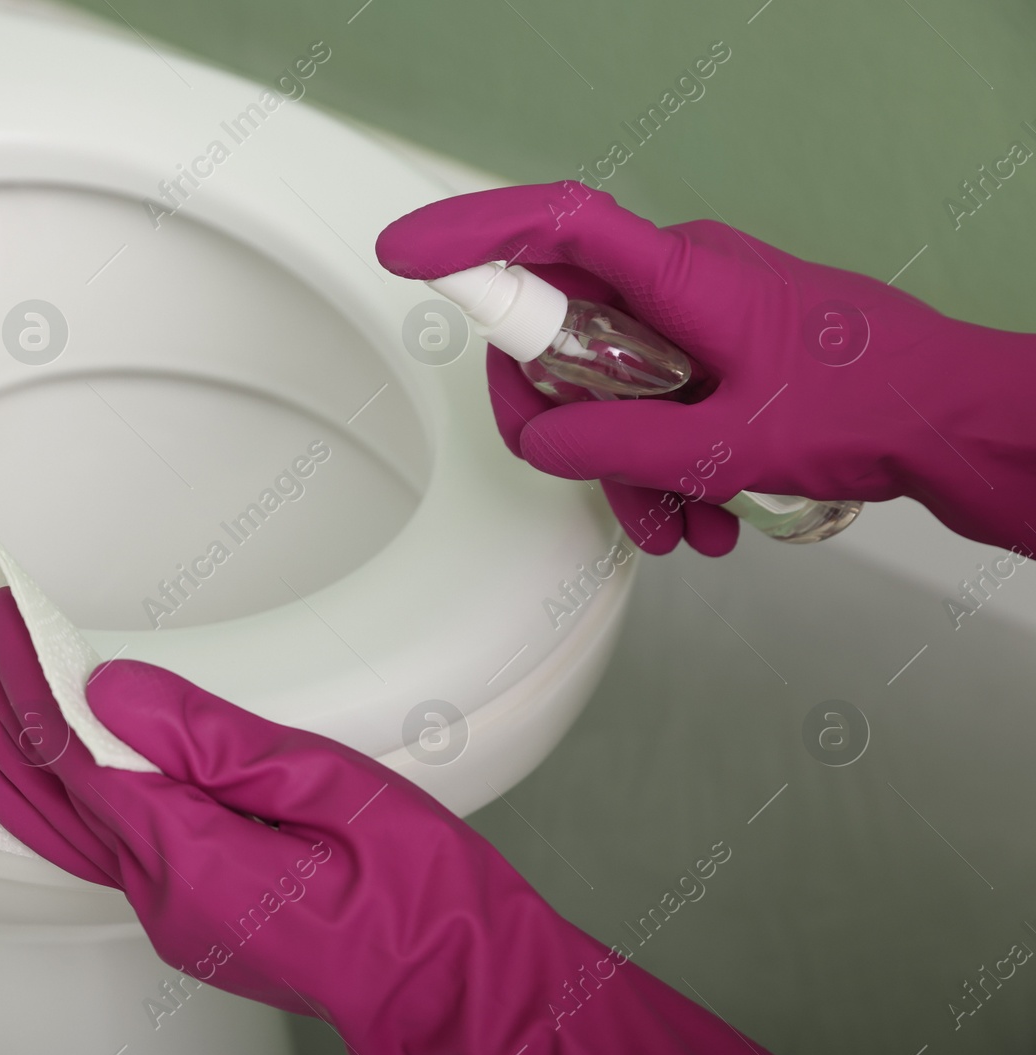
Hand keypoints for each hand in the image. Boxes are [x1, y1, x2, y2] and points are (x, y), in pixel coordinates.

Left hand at [0, 587, 786, 1054]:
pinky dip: (55, 804)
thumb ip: (211, 738)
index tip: (6, 621)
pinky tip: (32, 784)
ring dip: (20, 753)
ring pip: (67, 825)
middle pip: (56, 791)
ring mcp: (174, 915)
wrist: (453, 979)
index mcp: (191, 857)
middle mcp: (164, 897)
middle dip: (9, 707)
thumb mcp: (328, 784)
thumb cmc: (419, 890)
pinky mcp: (193, 915)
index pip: (79, 756)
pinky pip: (99, 851)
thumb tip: (114, 693)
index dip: (33, 683)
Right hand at [377, 181, 1035, 556]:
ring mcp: (698, 317)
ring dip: (624, 464)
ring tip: (672, 524)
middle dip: (564, 419)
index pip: (556, 224)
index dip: (473, 232)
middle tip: (577, 468)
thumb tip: (538, 443)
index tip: (407, 253)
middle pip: (564, 330)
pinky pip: (650, 401)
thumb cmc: (874, 406)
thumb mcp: (728, 441)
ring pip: (607, 383)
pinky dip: (659, 463)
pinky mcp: (716, 351)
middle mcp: (681, 282)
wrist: (953, 422)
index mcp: (682, 274)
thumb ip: (617, 443)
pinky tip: (699, 515)